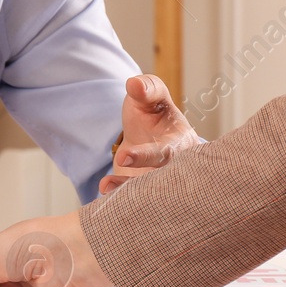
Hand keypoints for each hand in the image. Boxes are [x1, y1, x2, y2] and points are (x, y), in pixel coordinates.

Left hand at [99, 74, 200, 195]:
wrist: (148, 135)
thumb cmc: (153, 114)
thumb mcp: (150, 97)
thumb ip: (147, 89)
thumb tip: (134, 84)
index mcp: (181, 143)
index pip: (166, 153)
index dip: (145, 156)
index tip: (124, 157)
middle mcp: (175, 169)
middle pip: (161, 182)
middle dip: (137, 183)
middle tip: (112, 182)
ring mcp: (162, 184)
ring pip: (148, 195)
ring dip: (125, 193)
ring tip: (104, 186)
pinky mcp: (147, 195)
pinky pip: (137, 202)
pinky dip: (120, 201)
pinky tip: (104, 193)